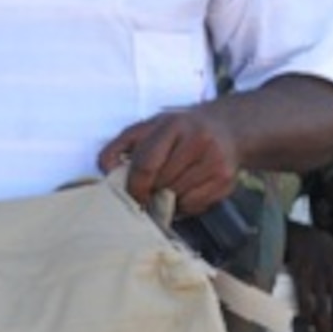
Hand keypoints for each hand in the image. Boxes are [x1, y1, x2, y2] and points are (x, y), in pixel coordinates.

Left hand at [98, 107, 240, 215]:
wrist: (226, 128)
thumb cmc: (176, 132)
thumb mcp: (145, 130)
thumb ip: (117, 147)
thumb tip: (106, 171)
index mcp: (172, 126)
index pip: (146, 165)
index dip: (134, 187)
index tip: (130, 196)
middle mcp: (197, 141)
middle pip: (162, 183)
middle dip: (150, 192)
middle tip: (147, 193)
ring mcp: (215, 161)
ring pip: (177, 196)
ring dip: (166, 200)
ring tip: (166, 189)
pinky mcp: (226, 180)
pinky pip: (195, 205)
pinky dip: (183, 205)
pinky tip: (183, 191)